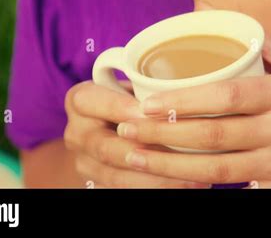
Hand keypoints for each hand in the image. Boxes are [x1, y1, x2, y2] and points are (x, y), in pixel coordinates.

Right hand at [63, 79, 210, 187]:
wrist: (103, 131)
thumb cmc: (127, 99)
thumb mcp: (128, 84)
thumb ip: (146, 83)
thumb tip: (193, 77)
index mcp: (80, 100)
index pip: (95, 101)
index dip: (124, 108)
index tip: (156, 111)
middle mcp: (75, 133)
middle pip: (106, 147)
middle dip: (145, 151)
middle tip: (181, 151)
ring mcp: (84, 164)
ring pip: (118, 177)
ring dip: (157, 179)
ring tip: (195, 176)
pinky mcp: (96, 185)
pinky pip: (125, 193)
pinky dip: (156, 189)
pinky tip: (184, 186)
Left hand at [116, 36, 270, 187]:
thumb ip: (252, 36)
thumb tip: (204, 8)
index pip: (227, 96)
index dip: (184, 100)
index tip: (148, 100)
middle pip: (213, 135)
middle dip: (163, 132)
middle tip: (128, 125)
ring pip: (215, 170)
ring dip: (169, 164)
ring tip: (133, 153)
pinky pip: (231, 189)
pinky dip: (196, 185)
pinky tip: (167, 177)